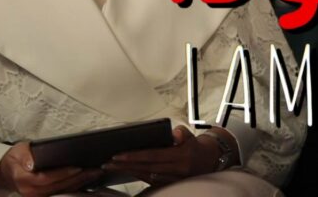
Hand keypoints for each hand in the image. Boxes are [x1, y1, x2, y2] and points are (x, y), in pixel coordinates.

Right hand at [0, 141, 102, 196]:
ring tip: (95, 173)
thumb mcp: (17, 152)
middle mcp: (30, 192)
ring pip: (62, 191)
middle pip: (58, 187)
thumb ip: (24, 156)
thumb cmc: (15, 159)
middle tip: (95, 170)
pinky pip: (62, 193)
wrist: (7, 172)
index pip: (46, 179)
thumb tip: (31, 163)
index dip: (63, 174)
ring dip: (80, 183)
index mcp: (23, 180)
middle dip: (78, 179)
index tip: (78, 167)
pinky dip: (75, 187)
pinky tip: (87, 180)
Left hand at [100, 125, 220, 187]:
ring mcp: (173, 179)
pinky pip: (150, 181)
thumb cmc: (195, 145)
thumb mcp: (190, 135)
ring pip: (146, 176)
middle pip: (145, 168)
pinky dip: (137, 176)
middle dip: (125, 165)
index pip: (153, 155)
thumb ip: (181, 133)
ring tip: (112, 167)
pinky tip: (126, 172)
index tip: (118, 155)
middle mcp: (176, 169)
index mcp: (181, 156)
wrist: (209, 160)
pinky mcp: (170, 184)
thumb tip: (174, 134)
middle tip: (108, 163)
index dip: (135, 156)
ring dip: (128, 172)